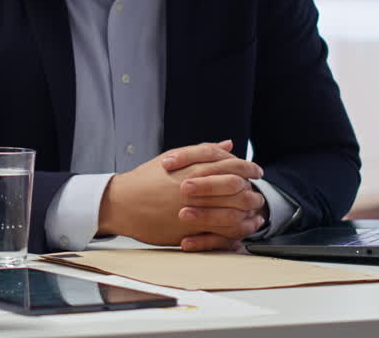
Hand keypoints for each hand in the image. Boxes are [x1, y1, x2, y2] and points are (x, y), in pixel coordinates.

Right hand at [99, 140, 263, 246]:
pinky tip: (240, 229)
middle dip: (252, 191)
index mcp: (192, 168)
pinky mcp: (190, 229)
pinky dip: (235, 231)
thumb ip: (202, 151)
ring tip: (253, 212)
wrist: (121, 203)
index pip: (231, 165)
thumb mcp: (172, 158)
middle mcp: (195, 188)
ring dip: (247, 212)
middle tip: (257, 193)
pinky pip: (221, 232)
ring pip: (233, 211)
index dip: (247, 168)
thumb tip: (228, 144)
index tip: (255, 171)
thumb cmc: (144, 181)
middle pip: (236, 188)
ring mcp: (193, 210)